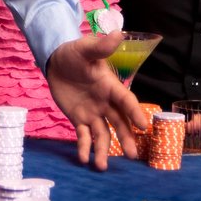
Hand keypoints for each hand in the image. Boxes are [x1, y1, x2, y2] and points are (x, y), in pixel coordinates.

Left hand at [46, 29, 146, 170]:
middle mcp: (105, 102)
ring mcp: (93, 112)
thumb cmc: (75, 53)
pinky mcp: (79, 119)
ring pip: (102, 134)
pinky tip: (83, 159)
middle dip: (125, 138)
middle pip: (119, 123)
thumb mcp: (86, 48)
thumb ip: (101, 46)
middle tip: (133, 155)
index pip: (126, 101)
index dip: (135, 113)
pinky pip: (83, 135)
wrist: (56, 61)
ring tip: (102, 166)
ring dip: (103, 150)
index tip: (144, 126)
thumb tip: (118, 33)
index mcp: (110, 86)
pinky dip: (84, 147)